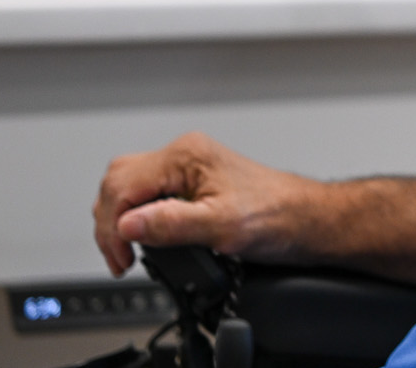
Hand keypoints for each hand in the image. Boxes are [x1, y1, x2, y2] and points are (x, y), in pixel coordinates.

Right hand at [93, 131, 320, 276]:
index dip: (112, 227)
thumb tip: (128, 224)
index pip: (122, 186)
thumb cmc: (277, 215)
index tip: (122, 259)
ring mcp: (187, 168)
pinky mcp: (191, 183)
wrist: (306, 219)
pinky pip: (146, 195)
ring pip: (128, 187)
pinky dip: (137, 218)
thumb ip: (171, 224)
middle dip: (110, 223)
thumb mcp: (222, 226)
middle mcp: (184, 156)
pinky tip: (144, 239)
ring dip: (120, 220)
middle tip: (121, 259)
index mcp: (187, 156)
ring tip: (128, 253)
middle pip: (117, 182)